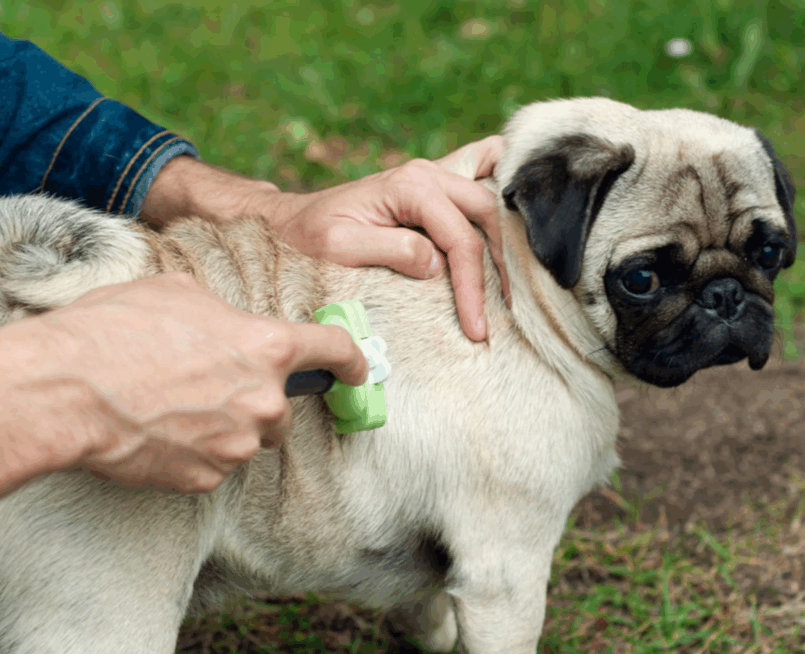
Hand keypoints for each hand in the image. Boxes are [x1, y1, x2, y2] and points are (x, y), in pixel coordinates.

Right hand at [0, 273, 368, 493]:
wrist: (63, 389)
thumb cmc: (115, 328)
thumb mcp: (178, 292)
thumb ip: (223, 312)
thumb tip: (228, 323)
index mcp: (267, 345)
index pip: (333, 352)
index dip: (352, 360)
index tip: (358, 369)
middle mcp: (264, 399)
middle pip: (284, 407)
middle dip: (260, 398)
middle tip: (213, 385)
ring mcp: (237, 444)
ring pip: (250, 438)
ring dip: (229, 426)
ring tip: (177, 406)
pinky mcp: (206, 479)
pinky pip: (215, 465)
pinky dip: (197, 452)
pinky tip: (161, 432)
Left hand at [142, 137, 510, 342]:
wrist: (290, 221)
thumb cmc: (309, 236)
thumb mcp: (340, 248)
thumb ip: (391, 250)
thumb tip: (436, 264)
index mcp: (409, 186)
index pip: (459, 238)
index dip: (473, 286)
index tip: (477, 328)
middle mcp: (426, 174)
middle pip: (484, 216)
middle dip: (496, 268)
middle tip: (500, 314)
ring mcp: (432, 176)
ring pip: (487, 201)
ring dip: (503, 241)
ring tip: (508, 288)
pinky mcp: (430, 188)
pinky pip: (477, 174)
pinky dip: (499, 184)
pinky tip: (514, 207)